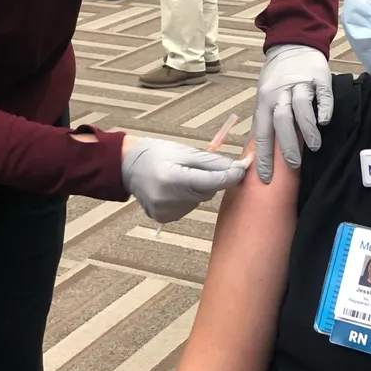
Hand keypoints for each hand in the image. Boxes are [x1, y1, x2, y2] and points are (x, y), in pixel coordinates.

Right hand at [121, 136, 247, 222]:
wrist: (128, 166)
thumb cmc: (157, 153)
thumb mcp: (185, 151)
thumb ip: (212, 161)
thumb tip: (238, 168)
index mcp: (173, 178)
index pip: (213, 182)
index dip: (231, 176)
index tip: (243, 168)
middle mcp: (168, 199)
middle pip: (208, 192)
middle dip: (211, 180)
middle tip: (200, 167)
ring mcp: (165, 212)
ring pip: (199, 201)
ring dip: (198, 189)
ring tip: (181, 176)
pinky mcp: (164, 218)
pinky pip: (188, 208)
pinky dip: (188, 198)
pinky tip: (175, 189)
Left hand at [253, 44, 333, 183]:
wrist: (293, 46)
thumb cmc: (277, 79)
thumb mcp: (264, 97)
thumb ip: (265, 120)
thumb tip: (258, 152)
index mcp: (264, 101)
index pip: (261, 132)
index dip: (263, 156)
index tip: (265, 177)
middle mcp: (279, 93)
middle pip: (281, 121)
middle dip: (286, 146)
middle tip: (292, 166)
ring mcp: (299, 84)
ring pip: (301, 108)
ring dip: (307, 130)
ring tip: (314, 147)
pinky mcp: (319, 78)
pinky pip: (322, 95)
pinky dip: (324, 108)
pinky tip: (325, 121)